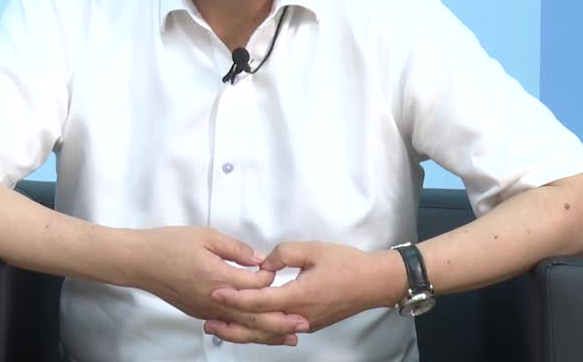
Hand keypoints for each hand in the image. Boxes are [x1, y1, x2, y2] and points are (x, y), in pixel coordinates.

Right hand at [128, 226, 310, 345]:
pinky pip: (228, 326)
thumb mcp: (206, 236)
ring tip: (288, 337)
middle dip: (281, 321)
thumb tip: (258, 259)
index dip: (270, 278)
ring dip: (267, 332)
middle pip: (254, 315)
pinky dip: (246, 331)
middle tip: (303, 324)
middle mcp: (215, 300)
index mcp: (220, 278)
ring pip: (242, 327)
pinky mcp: (199, 312)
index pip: (256, 285)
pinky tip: (255, 331)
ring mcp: (207, 310)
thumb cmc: (170, 245)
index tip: (276, 269)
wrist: (141, 262)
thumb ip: (236, 248)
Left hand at [207, 241, 402, 340]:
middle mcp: (300, 315)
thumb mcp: (312, 249)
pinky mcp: (310, 323)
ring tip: (222, 328)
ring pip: (268, 333)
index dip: (235, 297)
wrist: (375, 283)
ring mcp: (306, 323)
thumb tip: (262, 265)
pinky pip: (280, 330)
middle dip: (232, 325)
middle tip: (207, 322)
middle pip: (259, 326)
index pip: (259, 301)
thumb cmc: (346, 263)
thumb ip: (283, 253)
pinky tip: (249, 325)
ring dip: (244, 331)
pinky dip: (261, 330)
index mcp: (298, 296)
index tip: (215, 292)